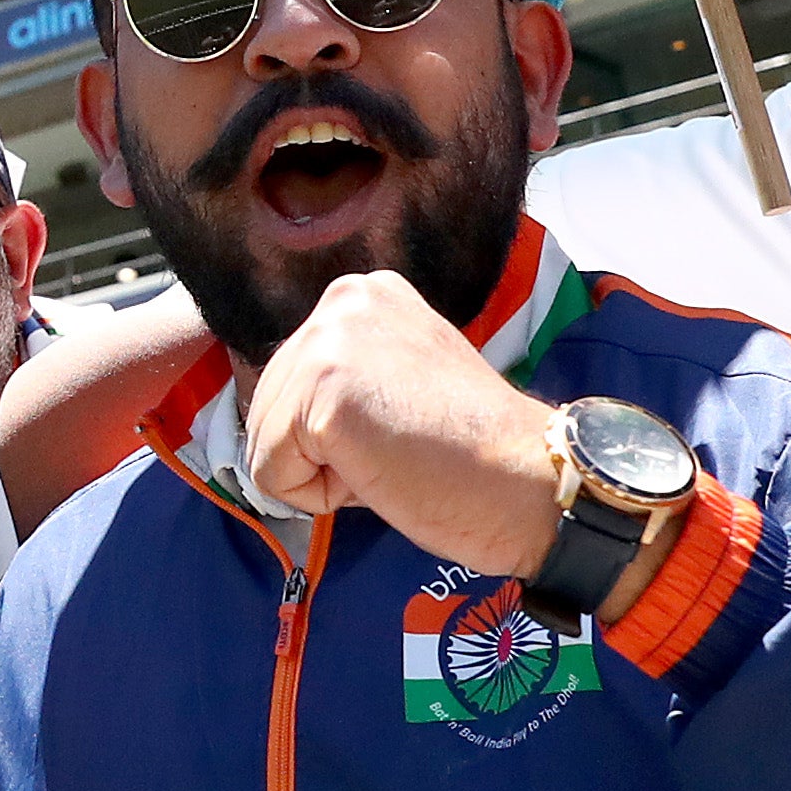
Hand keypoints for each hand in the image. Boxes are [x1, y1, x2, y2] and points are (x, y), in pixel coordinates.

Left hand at [240, 269, 567, 575]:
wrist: (528, 481)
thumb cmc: (470, 450)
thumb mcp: (399, 374)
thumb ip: (345, 371)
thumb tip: (281, 408)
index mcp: (361, 293)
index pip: (287, 379)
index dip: (333, 428)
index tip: (403, 428)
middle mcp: (341, 301)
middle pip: (266, 407)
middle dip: (320, 451)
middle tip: (400, 450)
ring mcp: (329, 344)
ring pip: (262, 443)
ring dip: (320, 475)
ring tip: (392, 459)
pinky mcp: (323, 397)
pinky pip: (270, 474)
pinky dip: (317, 497)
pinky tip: (380, 475)